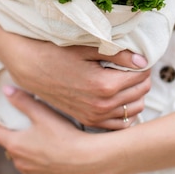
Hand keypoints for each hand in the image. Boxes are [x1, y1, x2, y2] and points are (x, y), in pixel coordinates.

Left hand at [0, 87, 110, 173]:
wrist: (89, 159)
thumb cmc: (64, 135)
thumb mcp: (42, 114)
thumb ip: (23, 101)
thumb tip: (6, 90)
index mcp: (15, 145)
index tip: (0, 116)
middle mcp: (21, 164)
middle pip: (11, 148)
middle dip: (15, 137)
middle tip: (25, 126)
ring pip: (25, 163)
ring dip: (28, 154)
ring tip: (41, 142)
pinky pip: (40, 173)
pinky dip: (43, 166)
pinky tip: (54, 157)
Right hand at [5, 37, 150, 129]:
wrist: (31, 69)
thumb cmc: (58, 53)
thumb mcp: (88, 49)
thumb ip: (118, 55)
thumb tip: (142, 61)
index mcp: (104, 85)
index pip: (141, 75)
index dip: (143, 64)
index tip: (138, 58)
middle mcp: (102, 105)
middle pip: (141, 92)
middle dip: (143, 78)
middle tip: (136, 67)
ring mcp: (95, 116)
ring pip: (134, 109)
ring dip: (137, 94)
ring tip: (129, 81)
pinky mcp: (89, 120)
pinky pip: (120, 124)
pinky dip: (127, 112)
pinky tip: (122, 99)